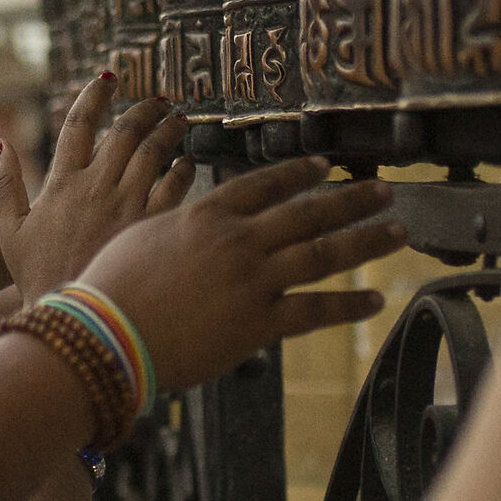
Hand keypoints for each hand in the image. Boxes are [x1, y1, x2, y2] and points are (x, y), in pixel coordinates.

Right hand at [0, 75, 191, 304]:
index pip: (79, 124)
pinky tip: (187, 164)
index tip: (107, 78)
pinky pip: (176, 186)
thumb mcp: (11, 231)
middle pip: (125, 130)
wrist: (75, 322)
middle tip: (158, 100)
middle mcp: (97, 187)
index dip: (94, 95)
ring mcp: (128, 205)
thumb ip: (4, 183)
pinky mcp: (154, 225)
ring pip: (155, 151)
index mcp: (62, 183)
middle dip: (144, 108)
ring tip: (178, 120)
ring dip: (169, 130)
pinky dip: (184, 169)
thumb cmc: (39, 278)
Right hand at [80, 156, 403, 392]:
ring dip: (365, 241)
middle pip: (308, 212)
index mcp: (206, 213)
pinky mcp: (257, 324)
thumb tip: (196, 219)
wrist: (104, 334)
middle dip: (352, 200)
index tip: (325, 166)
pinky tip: (374, 299)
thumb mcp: (142, 234)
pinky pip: (314, 311)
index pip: (265, 183)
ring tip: (397, 231)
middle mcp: (237, 240)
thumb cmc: (108, 287)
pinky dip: (348, 305)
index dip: (300, 173)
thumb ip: (180, 224)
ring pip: (323, 254)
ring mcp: (251, 281)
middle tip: (385, 191)